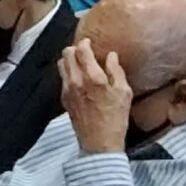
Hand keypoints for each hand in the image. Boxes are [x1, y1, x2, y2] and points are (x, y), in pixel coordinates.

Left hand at [60, 37, 132, 154]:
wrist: (100, 143)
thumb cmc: (116, 118)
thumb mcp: (124, 93)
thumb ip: (116, 71)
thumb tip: (111, 56)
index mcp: (93, 78)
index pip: (81, 50)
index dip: (85, 43)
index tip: (90, 42)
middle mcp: (76, 81)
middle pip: (66, 54)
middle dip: (75, 49)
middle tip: (85, 52)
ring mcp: (67, 90)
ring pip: (61, 65)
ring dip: (69, 60)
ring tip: (81, 63)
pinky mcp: (64, 99)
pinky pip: (62, 78)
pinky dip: (68, 73)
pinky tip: (79, 78)